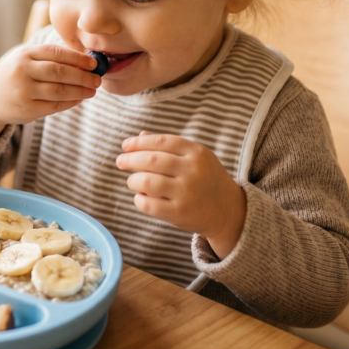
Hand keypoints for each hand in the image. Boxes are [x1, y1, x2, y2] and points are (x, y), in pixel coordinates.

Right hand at [0, 45, 100, 143]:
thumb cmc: (16, 74)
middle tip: (97, 79)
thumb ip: (50, 59)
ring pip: (59, 91)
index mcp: (25, 54)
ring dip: (80, 91)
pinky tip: (79, 99)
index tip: (94, 63)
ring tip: (92, 90)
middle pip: (59, 72)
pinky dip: (70, 102)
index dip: (78, 58)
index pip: (56, 53)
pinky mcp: (27, 109)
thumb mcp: (26, 59)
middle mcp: (23, 71)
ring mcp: (24, 91)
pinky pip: (54, 106)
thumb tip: (85, 63)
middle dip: (82, 76)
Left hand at [116, 131, 246, 257]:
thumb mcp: (195, 158)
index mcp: (196, 152)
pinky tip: (141, 196)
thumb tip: (140, 136)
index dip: (138, 142)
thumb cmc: (206, 179)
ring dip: (133, 180)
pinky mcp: (179, 213)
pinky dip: (139, 199)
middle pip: (151, 160)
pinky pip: (148, 204)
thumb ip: (169, 146)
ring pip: (146, 181)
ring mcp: (186, 192)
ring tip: (132, 181)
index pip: (161, 141)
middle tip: (120, 162)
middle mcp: (192, 170)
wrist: (228, 210)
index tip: (125, 145)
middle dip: (129, 159)